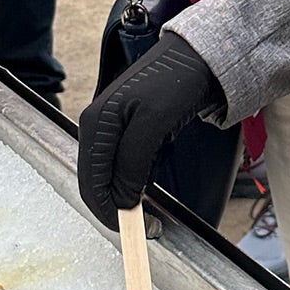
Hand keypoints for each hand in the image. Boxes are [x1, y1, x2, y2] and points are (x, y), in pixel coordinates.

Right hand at [77, 36, 225, 226]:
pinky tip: (146, 190)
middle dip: (116, 208)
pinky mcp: (124, 132)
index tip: (137, 231)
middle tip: (149, 227)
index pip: (92, 181)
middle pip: (95, 182)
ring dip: (123, 198)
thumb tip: (121, 197)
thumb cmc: (176, 83)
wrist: (197, 59)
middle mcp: (96, 126)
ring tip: (150, 215)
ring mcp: (109, 129)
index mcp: (96, 123)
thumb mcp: (155, 122)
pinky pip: (120, 167)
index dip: (110, 211)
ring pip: (107, 177)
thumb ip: (133, 160)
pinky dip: (131, 184)